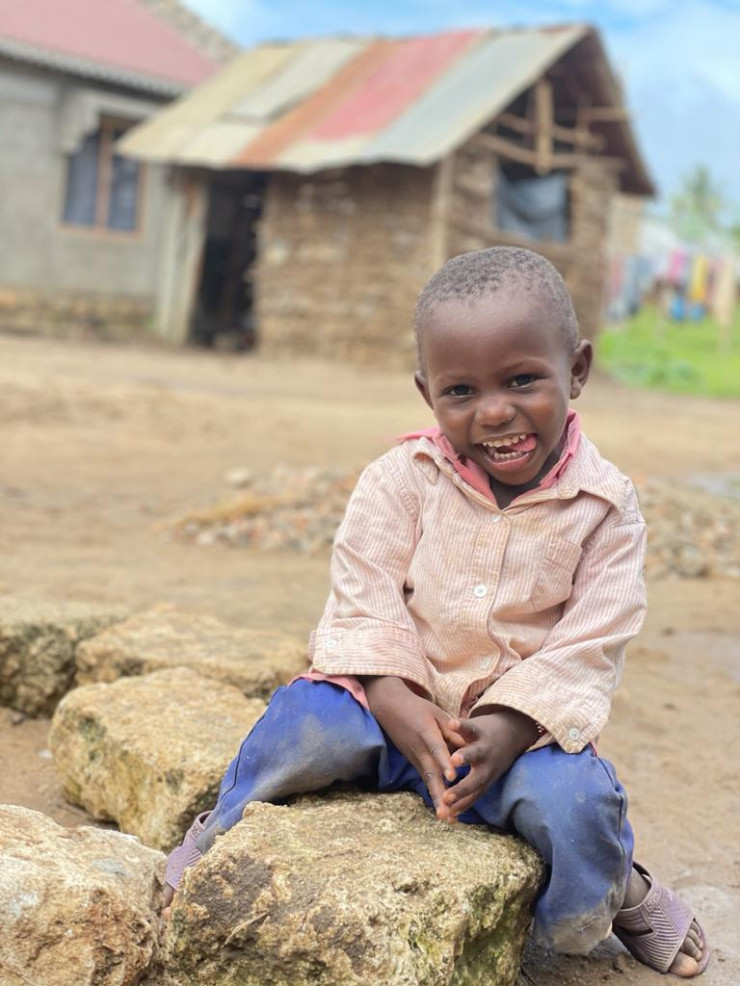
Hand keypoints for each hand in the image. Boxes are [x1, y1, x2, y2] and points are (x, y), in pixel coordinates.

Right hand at [361, 676, 464, 820]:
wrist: (389, 707)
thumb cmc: (416, 708)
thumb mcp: (436, 713)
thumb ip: (452, 730)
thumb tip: (468, 746)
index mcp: (426, 732)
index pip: (436, 748)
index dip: (444, 762)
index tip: (453, 776)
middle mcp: (419, 749)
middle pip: (430, 773)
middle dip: (439, 794)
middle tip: (447, 813)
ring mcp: (415, 758)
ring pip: (427, 781)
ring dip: (436, 799)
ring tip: (446, 818)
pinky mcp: (415, 762)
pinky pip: (426, 779)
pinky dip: (434, 794)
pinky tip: (443, 810)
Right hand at [441, 708, 539, 819]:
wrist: (511, 730)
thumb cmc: (489, 758)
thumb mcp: (483, 776)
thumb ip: (467, 791)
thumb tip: (452, 813)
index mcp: (484, 779)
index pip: (471, 795)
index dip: (460, 804)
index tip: (447, 814)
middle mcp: (485, 766)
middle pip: (474, 780)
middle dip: (461, 789)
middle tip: (446, 798)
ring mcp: (483, 747)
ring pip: (475, 753)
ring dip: (465, 757)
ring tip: (455, 759)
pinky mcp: (478, 729)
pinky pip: (469, 727)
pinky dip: (461, 725)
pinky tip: (451, 724)